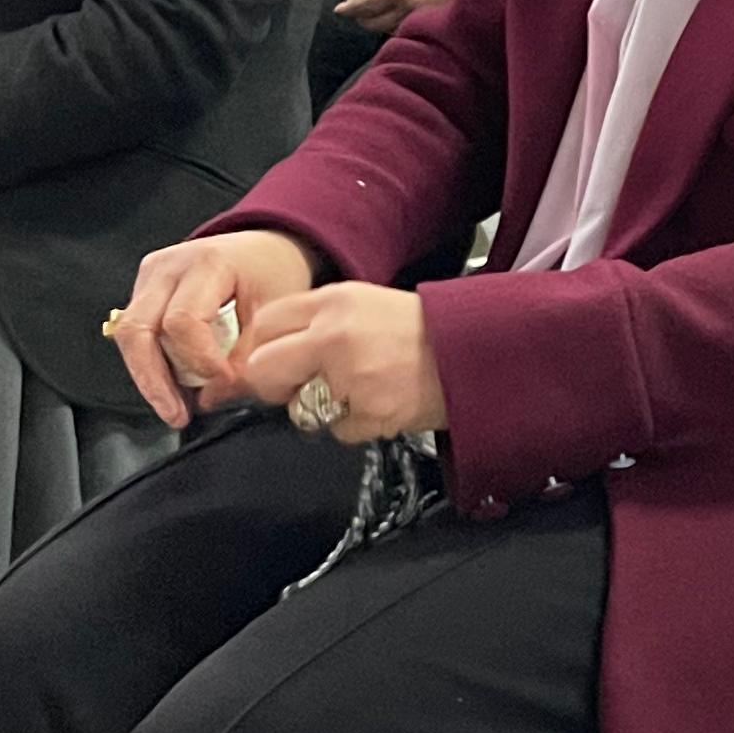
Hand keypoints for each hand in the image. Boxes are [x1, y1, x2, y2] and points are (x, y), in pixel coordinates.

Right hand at [110, 230, 318, 427]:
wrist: (263, 250)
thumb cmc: (271, 274)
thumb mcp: (275, 312)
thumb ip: (246, 355)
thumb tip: (213, 397)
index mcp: (207, 263)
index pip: (183, 321)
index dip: (200, 360)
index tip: (224, 383)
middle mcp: (169, 266)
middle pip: (138, 329)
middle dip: (154, 379)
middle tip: (178, 415)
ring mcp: (150, 277)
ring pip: (129, 335)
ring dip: (150, 377)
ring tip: (176, 409)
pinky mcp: (144, 291)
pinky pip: (136, 334)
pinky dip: (152, 365)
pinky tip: (174, 388)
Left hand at [235, 283, 448, 443]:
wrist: (470, 351)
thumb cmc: (418, 329)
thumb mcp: (361, 302)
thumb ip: (315, 320)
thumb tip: (273, 348)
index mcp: (332, 302)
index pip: (264, 325)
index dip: (263, 348)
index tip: (274, 359)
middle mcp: (334, 337)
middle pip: (263, 370)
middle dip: (274, 385)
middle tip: (297, 386)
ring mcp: (350, 378)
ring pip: (299, 408)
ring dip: (319, 408)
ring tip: (355, 392)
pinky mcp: (368, 413)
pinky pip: (337, 430)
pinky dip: (355, 424)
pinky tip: (379, 403)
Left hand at [335, 0, 462, 25]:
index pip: (367, 4)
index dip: (350, 9)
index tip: (340, 10)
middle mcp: (408, 8)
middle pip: (375, 22)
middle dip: (361, 19)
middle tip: (355, 12)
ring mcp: (421, 18)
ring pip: (389, 28)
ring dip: (377, 23)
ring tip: (372, 14)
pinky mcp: (432, 23)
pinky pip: (405, 29)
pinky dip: (394, 25)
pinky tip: (395, 16)